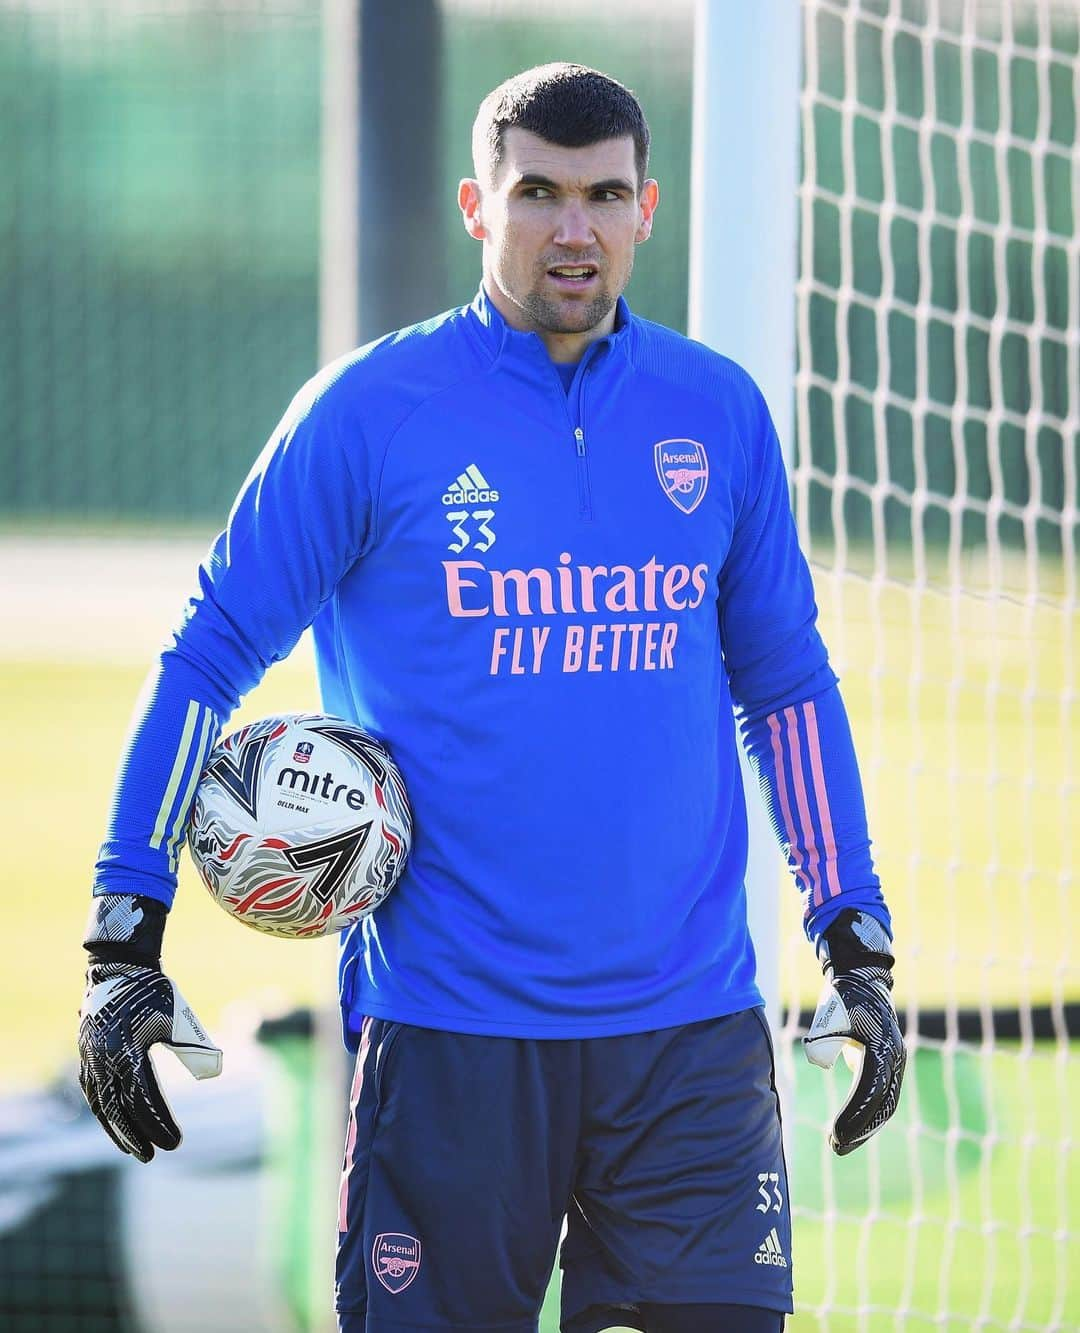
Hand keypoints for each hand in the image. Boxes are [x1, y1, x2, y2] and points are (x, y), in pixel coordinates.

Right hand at [79, 894, 221, 1162]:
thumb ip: (194, 1047)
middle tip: (152, 1156)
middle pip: (118, 1109)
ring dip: (117, 1130)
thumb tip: (215, 1070)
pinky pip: (93, 1092)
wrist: (120, 968)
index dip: (159, 1124)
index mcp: (127, 1052)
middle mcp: (103, 1060)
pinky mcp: (86, 1056)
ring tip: (135, 1150)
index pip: (144, 1099)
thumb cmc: (155, 992)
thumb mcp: (178, 1019)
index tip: (175, 1143)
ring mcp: (90, 1059)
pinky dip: (104, 1112)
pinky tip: (116, 1124)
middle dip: (135, 1135)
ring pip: (102, 1105)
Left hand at [803, 908, 905, 1155]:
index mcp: (881, 1047)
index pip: (870, 1091)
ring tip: (840, 1145)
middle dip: (860, 1129)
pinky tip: (851, 1130)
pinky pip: (883, 1095)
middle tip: (835, 1147)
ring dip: (865, 1127)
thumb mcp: (828, 1018)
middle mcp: (894, 1057)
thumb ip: (824, 1041)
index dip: (854, 1116)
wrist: (861, 977)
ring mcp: (895, 1061)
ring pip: (886, 1104)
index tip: (835, 1135)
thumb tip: (821, 1062)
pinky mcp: (890, 1063)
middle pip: (882, 1104)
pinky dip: (868, 1114)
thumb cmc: (840, 997)